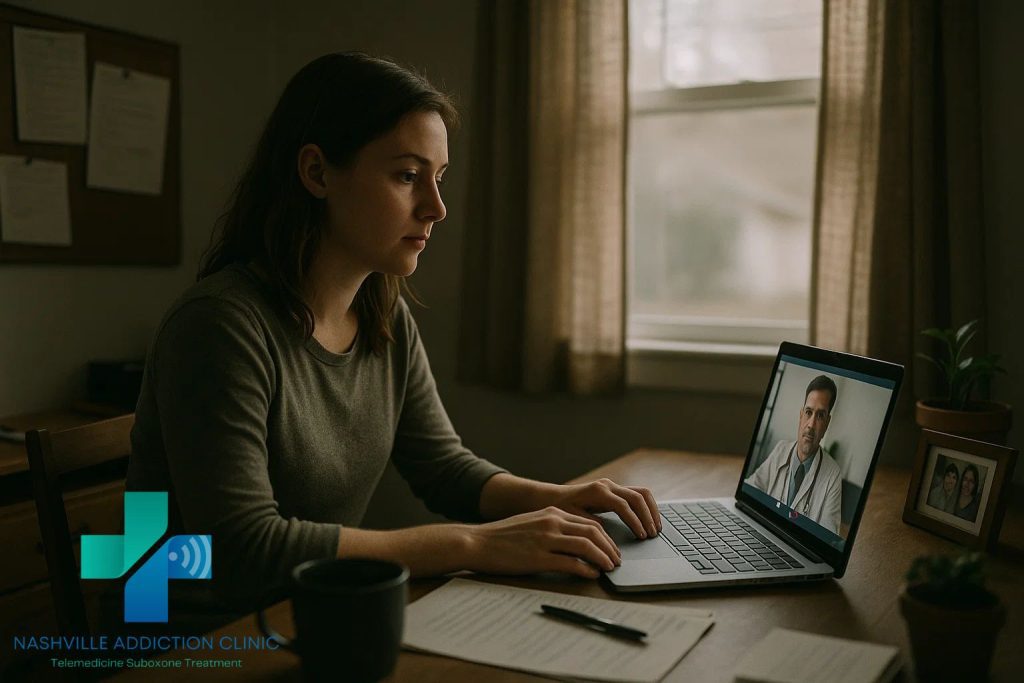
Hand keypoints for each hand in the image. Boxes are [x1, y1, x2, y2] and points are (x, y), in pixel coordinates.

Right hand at [466, 507, 621, 578]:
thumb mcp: (532, 523)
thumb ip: (553, 528)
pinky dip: (586, 569)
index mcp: (551, 513)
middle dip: (609, 548)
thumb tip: (575, 541)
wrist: (477, 542)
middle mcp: (551, 523)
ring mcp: (545, 540)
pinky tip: (592, 574)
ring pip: (586, 546)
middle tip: (616, 560)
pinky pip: (571, 563)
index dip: (605, 538)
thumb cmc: (503, 537)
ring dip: (603, 558)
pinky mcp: (538, 558)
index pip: (589, 523)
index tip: (611, 549)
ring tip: (609, 568)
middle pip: (593, 532)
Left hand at [550, 478, 660, 539]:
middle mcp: (608, 485)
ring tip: (656, 529)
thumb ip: (590, 524)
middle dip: (648, 516)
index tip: (641, 536)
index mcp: (598, 492)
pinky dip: (647, 507)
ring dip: (651, 510)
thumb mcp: (572, 518)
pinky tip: (650, 521)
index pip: (623, 505)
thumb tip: (607, 535)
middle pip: (637, 497)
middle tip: (652, 535)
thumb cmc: (561, 509)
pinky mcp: (615, 490)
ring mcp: (613, 486)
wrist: (553, 497)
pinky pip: (637, 495)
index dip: (635, 521)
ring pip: (642, 493)